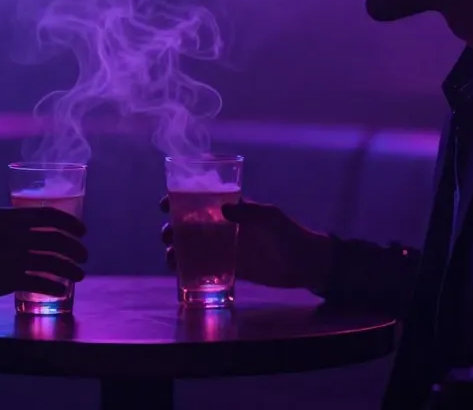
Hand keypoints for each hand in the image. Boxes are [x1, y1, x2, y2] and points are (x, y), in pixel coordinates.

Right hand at [0, 207, 87, 306]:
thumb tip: (26, 231)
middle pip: (55, 239)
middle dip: (75, 248)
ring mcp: (8, 256)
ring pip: (52, 261)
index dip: (69, 223)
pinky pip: (39, 282)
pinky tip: (61, 291)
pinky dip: (55, 287)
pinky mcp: (5, 279)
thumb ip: (3, 228)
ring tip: (79, 275)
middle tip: (83, 256)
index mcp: (4, 216)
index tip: (81, 231)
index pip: (47, 215)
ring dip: (71, 269)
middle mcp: (10, 233)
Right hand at [159, 196, 332, 289]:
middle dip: (173, 228)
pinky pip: (205, 267)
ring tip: (170, 258)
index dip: (180, 198)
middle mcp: (226, 226)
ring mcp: (228, 247)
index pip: (202, 198)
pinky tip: (179, 274)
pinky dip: (190, 269)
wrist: (307, 265)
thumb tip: (222, 209)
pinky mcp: (232, 268)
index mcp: (234, 208)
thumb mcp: (271, 218)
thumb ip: (249, 212)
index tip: (165, 204)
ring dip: (177, 249)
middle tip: (166, 236)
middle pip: (191, 223)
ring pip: (194, 246)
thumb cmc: (290, 235)